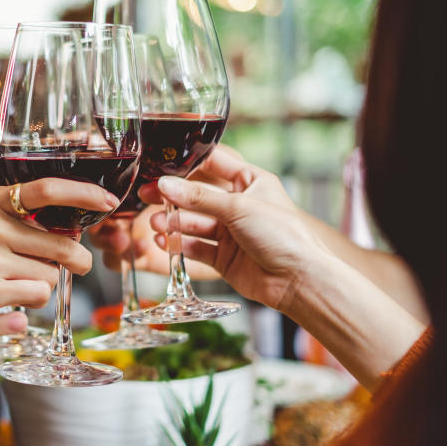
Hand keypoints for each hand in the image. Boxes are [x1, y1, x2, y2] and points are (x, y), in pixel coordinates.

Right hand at [0, 179, 117, 365]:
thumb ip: (8, 220)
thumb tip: (64, 234)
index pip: (46, 190)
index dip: (84, 195)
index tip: (108, 202)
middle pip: (62, 244)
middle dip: (74, 259)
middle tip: (75, 265)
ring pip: (50, 276)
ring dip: (43, 285)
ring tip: (17, 286)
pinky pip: (35, 298)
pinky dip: (28, 304)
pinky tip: (6, 301)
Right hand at [144, 154, 332, 311]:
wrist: (298, 280)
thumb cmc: (284, 235)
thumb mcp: (239, 208)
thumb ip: (199, 197)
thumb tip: (165, 185)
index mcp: (250, 182)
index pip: (213, 165)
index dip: (187, 165)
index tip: (160, 166)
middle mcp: (239, 205)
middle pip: (197, 197)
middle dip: (173, 197)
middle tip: (147, 195)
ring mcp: (230, 232)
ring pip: (193, 223)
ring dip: (173, 223)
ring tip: (156, 224)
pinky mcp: (222, 257)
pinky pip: (195, 247)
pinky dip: (179, 244)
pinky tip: (165, 241)